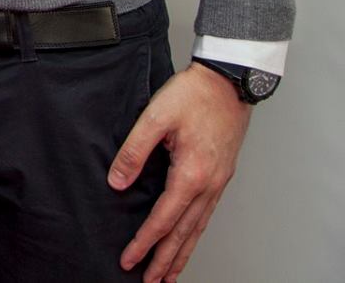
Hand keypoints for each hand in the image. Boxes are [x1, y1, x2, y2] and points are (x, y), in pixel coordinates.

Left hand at [109, 63, 252, 281]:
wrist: (228, 82)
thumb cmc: (193, 95)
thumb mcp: (155, 117)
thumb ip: (134, 151)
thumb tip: (117, 183)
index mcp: (192, 174)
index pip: (164, 219)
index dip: (145, 242)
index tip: (129, 260)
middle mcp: (209, 185)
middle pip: (184, 233)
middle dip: (166, 260)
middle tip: (150, 282)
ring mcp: (218, 183)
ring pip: (198, 228)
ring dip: (183, 252)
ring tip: (170, 274)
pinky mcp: (220, 176)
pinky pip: (206, 214)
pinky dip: (195, 233)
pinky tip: (188, 239)